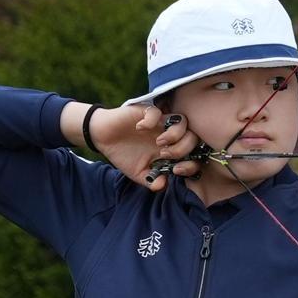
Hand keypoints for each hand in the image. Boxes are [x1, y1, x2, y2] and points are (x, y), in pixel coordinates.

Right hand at [76, 103, 206, 190]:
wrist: (103, 138)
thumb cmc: (124, 155)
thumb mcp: (138, 173)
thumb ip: (152, 181)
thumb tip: (162, 185)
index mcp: (172, 150)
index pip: (194, 155)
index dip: (191, 164)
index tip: (176, 170)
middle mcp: (170, 136)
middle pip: (193, 137)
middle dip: (183, 149)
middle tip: (164, 155)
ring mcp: (160, 123)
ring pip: (183, 121)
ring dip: (174, 134)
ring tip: (158, 142)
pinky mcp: (146, 112)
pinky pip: (156, 111)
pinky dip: (150, 121)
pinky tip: (140, 128)